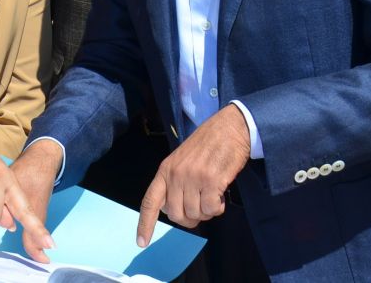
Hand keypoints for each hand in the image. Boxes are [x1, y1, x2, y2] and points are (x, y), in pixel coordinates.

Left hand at [137, 105, 250, 246]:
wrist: (229, 128)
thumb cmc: (207, 146)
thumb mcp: (181, 161)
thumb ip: (174, 183)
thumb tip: (172, 211)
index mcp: (165, 170)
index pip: (150, 201)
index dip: (145, 224)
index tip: (141, 242)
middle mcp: (176, 175)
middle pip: (176, 216)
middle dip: (190, 218)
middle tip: (201, 205)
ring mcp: (193, 178)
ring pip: (195, 214)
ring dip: (207, 211)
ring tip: (213, 193)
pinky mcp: (212, 181)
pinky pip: (211, 209)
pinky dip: (218, 207)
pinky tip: (221, 193)